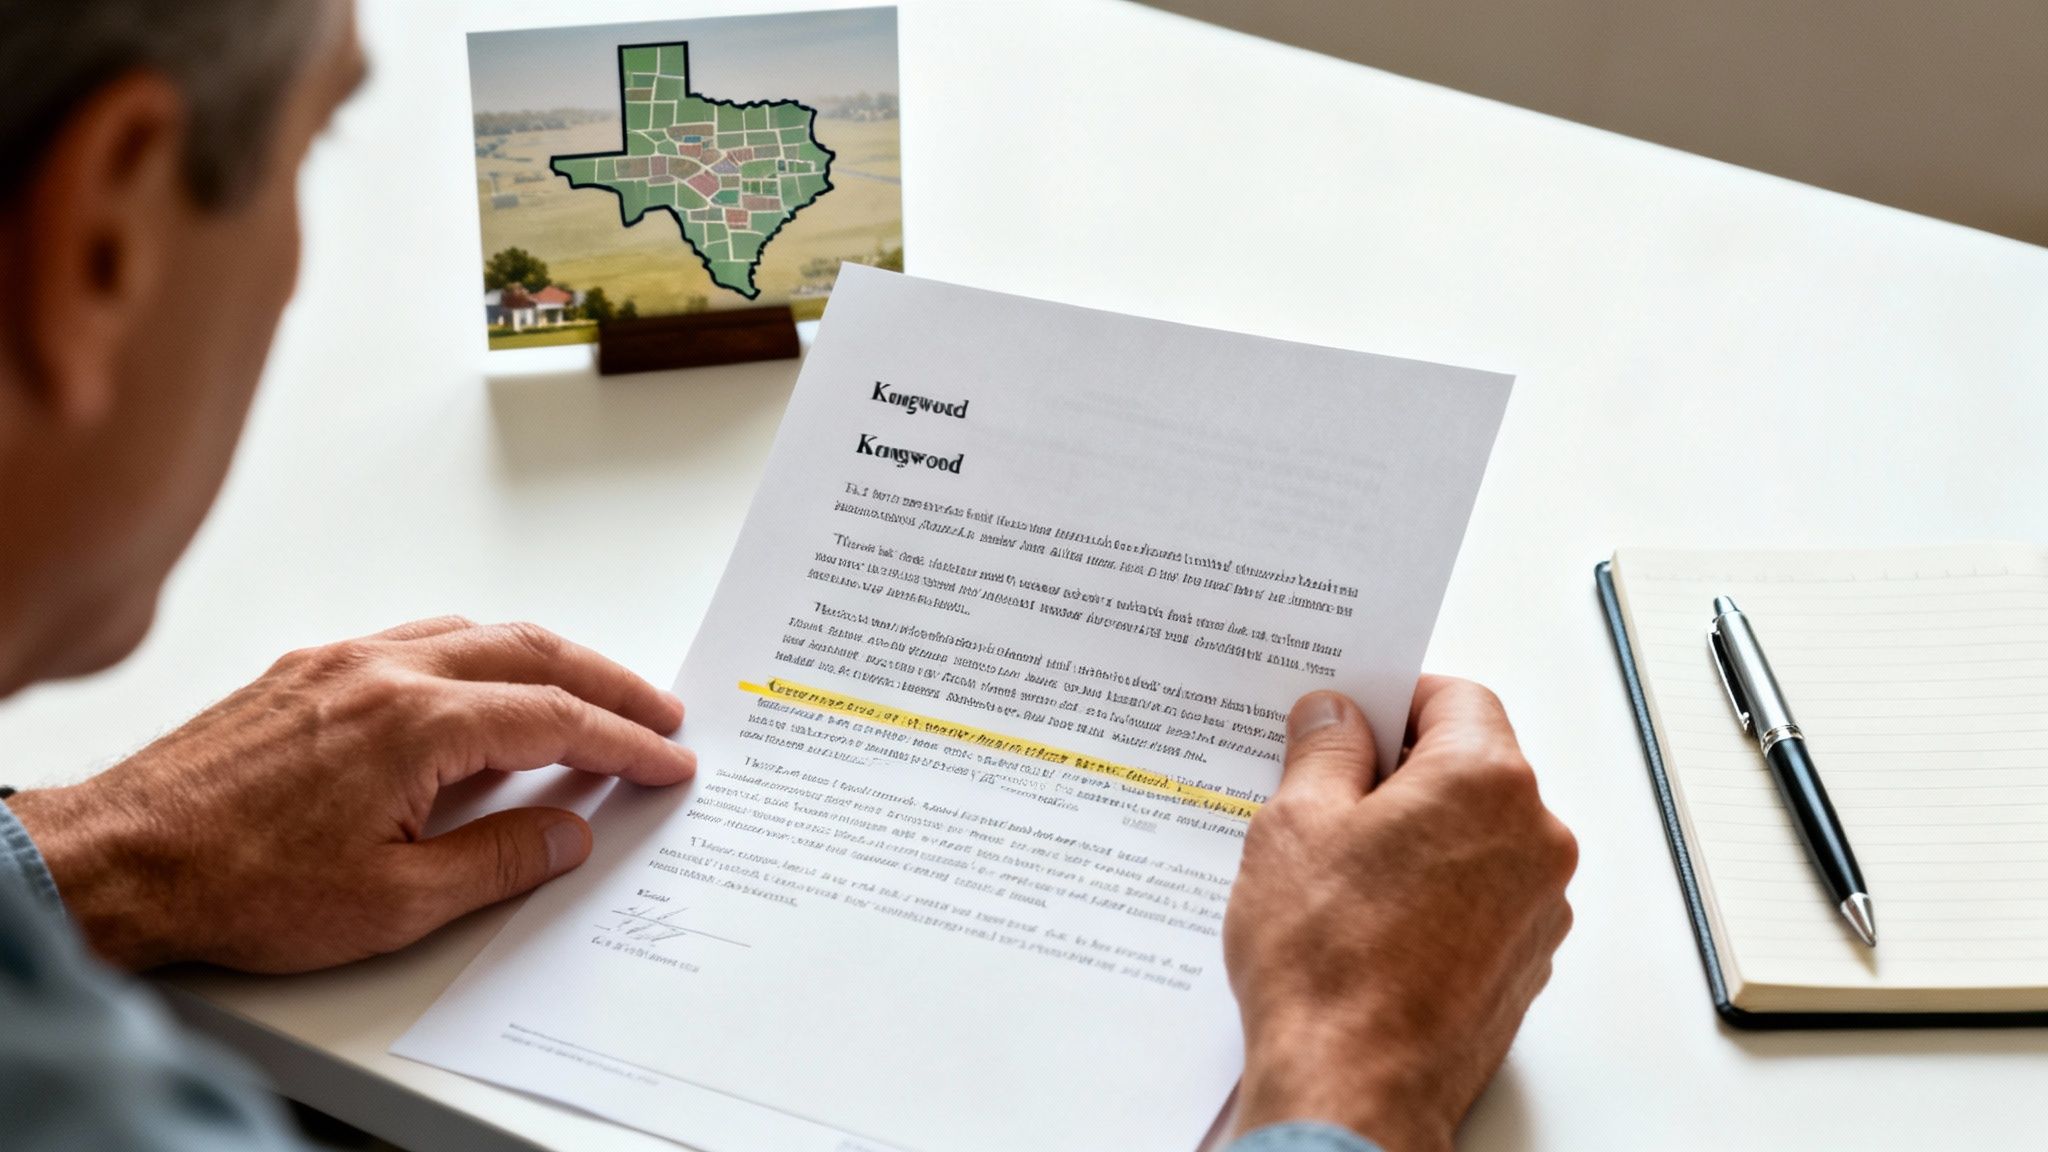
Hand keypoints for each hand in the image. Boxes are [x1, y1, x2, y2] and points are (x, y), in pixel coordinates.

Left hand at [9, 617, 694, 972]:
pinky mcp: (307, 671)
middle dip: (608, 681)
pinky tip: (484, 688)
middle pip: (532, 651)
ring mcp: (342, 662)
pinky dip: (479, 653)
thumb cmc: (239, 884)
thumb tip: (567, 832)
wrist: (122, 861)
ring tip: (588, 695)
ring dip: (546, 659)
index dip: (626, 741)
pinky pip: (419, 638)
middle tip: (658, 712)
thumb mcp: (395, 902)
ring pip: (476, 633)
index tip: (668, 758)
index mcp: (419, 724)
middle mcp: (385, 672)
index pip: (557, 720)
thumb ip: (500, 858)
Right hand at [1224, 678, 1576, 1151]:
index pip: (1456, 698)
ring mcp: (1537, 908)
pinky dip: (1434, 893)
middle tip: (1325, 792)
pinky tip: (1366, 919)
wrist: (1353, 1087)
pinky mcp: (1522, 963)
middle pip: (1472, 766)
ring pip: (1477, 836)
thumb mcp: (1295, 824)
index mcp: (1486, 782)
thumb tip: (1335, 718)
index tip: (1348, 719)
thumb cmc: (1328, 965)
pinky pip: (1481, 897)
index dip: (1394, 699)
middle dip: (1400, 771)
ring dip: (1418, 836)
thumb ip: (1324, 751)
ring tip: (1337, 870)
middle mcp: (1534, 839)